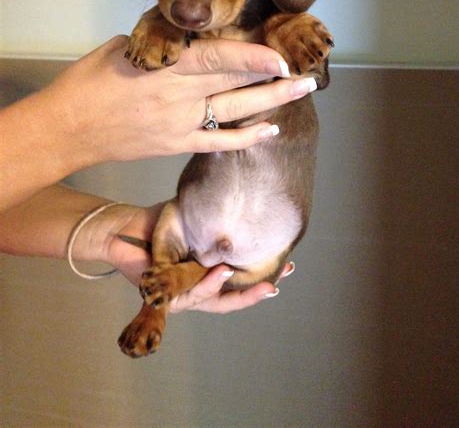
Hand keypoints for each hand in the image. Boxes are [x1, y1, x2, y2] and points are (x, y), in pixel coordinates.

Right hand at [44, 35, 316, 167]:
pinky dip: (246, 138)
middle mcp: (178, 96)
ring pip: (234, 112)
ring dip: (271, 103)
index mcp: (164, 67)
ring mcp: (180, 124)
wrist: (67, 129)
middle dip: (274, 78)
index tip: (281, 55)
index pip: (218, 59)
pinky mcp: (176, 144)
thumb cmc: (88, 82)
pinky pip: (218, 142)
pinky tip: (270, 130)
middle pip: (235, 84)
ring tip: (300, 91)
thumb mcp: (124, 49)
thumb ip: (163, 46)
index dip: (253, 57)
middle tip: (307, 72)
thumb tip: (191, 42)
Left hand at [101, 203, 293, 313]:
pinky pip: (187, 294)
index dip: (261, 276)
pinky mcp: (164, 298)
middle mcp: (196, 288)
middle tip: (276, 285)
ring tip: (246, 275)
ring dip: (231, 288)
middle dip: (254, 293)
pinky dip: (206, 285)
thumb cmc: (157, 223)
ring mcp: (180, 296)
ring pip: (211, 299)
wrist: (125, 228)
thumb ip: (215, 220)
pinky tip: (221, 273)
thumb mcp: (193, 219)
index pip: (239, 280)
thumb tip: (246, 205)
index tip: (287, 267)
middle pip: (231, 299)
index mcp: (206, 273)